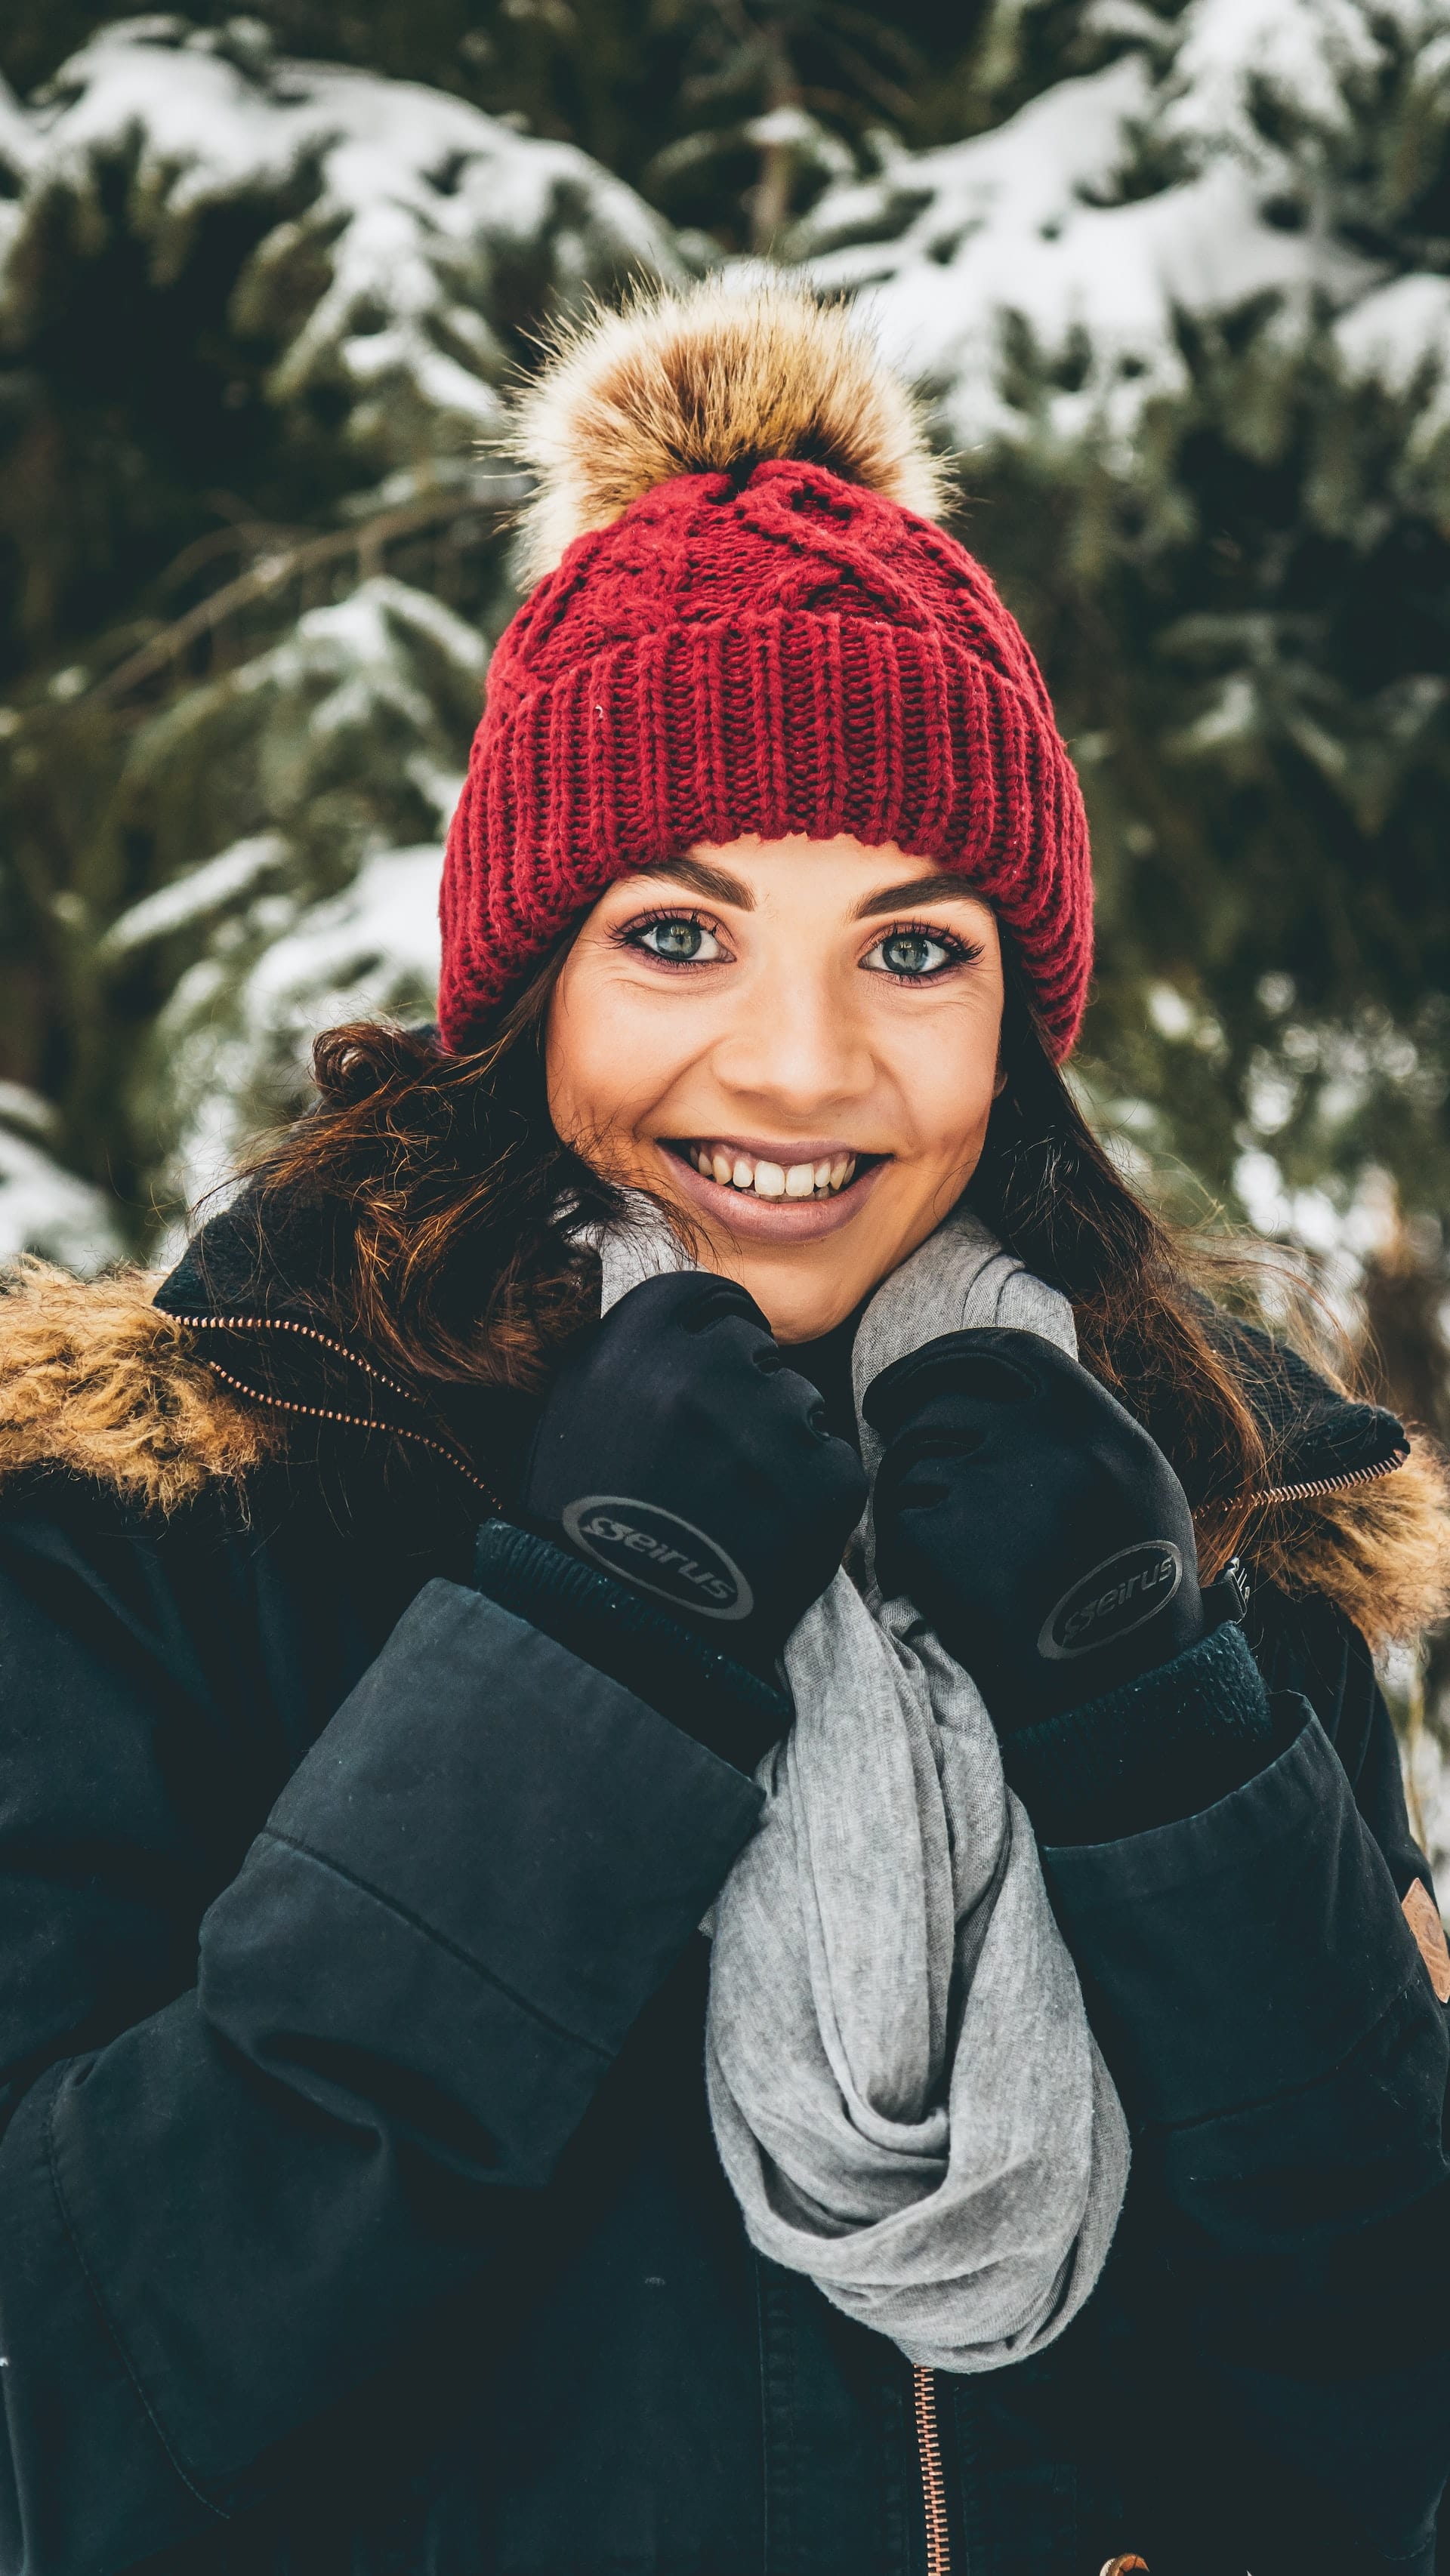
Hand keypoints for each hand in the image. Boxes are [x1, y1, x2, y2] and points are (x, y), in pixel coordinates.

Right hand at [521, 1271, 866, 1675]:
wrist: (616, 1641)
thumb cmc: (581, 1530)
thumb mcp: (572, 1411)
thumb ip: (630, 1353)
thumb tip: (694, 1324)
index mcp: (633, 1345)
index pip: (707, 1296)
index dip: (714, 1329)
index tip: (713, 1362)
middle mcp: (705, 1373)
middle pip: (756, 1350)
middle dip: (743, 1391)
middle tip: (713, 1456)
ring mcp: (771, 1428)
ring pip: (801, 1403)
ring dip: (778, 1440)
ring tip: (734, 1502)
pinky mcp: (825, 1483)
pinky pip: (833, 1459)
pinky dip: (810, 1489)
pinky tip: (765, 1529)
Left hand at [864, 1326, 1203, 1727]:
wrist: (1117, 1699)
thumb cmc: (1126, 1595)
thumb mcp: (1137, 1490)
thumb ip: (1079, 1426)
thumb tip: (1000, 1386)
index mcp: (1107, 1431)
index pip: (1008, 1353)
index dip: (953, 1357)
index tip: (921, 1376)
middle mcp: (1054, 1449)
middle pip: (949, 1393)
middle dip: (908, 1398)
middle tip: (883, 1412)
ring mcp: (999, 1493)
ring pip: (915, 1453)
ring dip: (912, 1482)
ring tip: (947, 1531)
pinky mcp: (948, 1543)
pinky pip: (899, 1512)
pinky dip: (905, 1536)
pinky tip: (941, 1574)